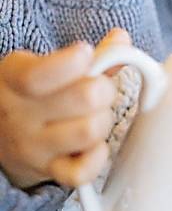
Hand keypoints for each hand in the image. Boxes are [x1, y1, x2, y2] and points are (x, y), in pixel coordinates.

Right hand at [0, 28, 129, 189]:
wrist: (1, 135)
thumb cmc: (34, 94)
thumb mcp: (46, 68)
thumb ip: (87, 56)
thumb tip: (121, 39)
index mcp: (13, 80)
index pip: (39, 75)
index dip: (73, 62)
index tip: (85, 53)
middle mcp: (20, 116)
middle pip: (85, 97)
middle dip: (104, 89)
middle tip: (99, 90)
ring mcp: (34, 147)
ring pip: (90, 131)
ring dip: (104, 120)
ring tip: (96, 116)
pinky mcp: (49, 172)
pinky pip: (82, 171)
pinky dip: (98, 157)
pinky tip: (95, 145)